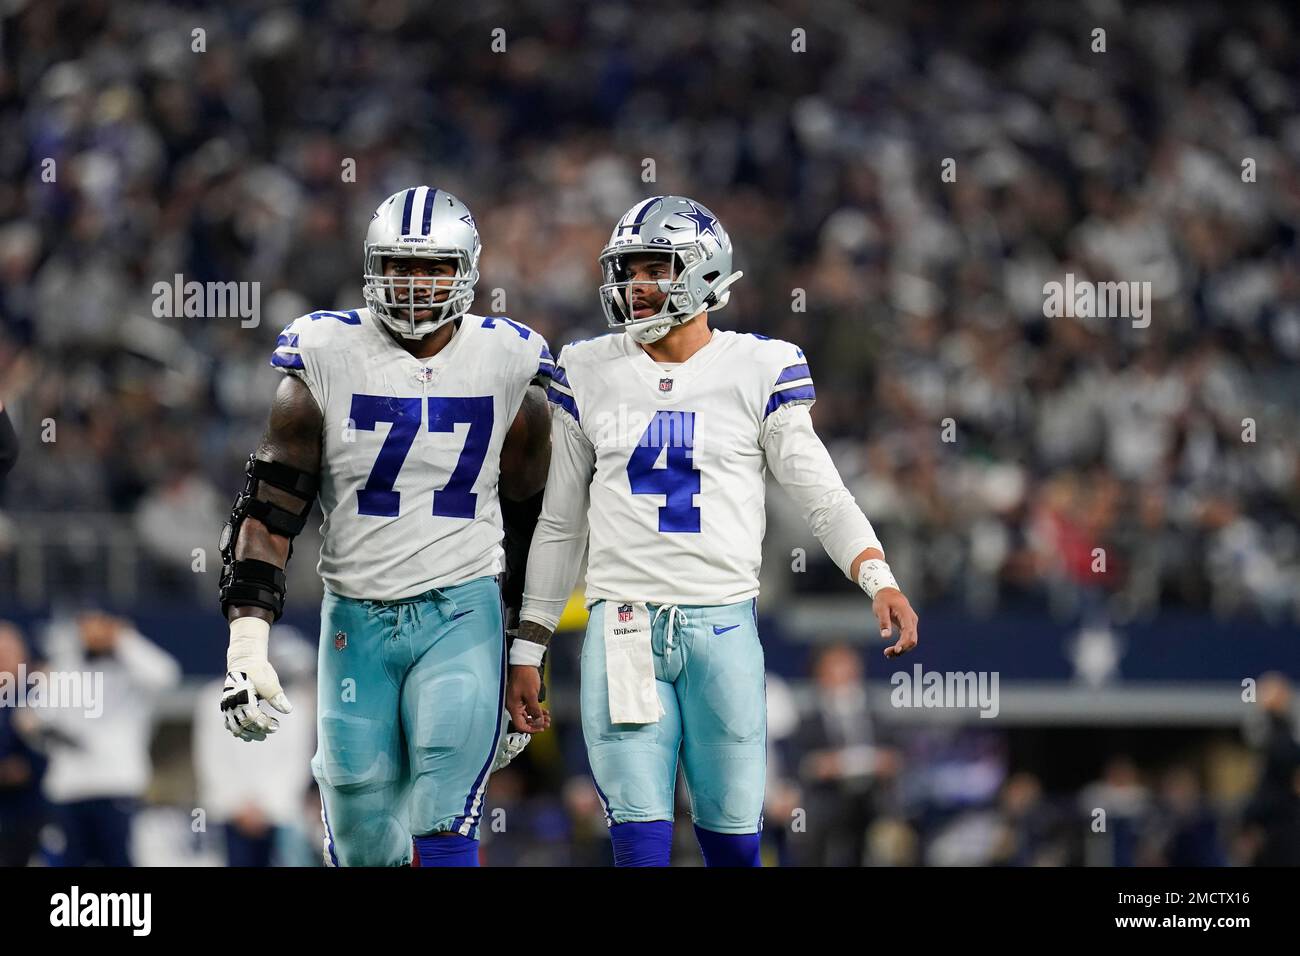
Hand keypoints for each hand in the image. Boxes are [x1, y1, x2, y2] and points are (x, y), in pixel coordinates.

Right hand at [223, 618, 292, 741]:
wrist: (245, 662)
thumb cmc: (259, 671)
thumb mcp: (270, 682)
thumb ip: (277, 697)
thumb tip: (288, 710)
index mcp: (242, 695)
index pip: (252, 716)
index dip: (264, 724)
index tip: (276, 726)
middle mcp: (232, 702)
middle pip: (244, 724)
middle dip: (258, 730)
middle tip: (271, 731)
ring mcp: (228, 705)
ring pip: (235, 726)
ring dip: (248, 733)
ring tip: (261, 736)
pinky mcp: (227, 706)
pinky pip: (229, 722)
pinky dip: (238, 729)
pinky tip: (248, 734)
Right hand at [505, 663, 548, 733]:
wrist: (524, 663)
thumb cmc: (525, 676)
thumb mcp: (532, 694)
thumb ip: (535, 709)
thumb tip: (538, 721)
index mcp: (513, 706)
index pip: (520, 725)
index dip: (531, 729)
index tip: (540, 728)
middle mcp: (513, 706)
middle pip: (524, 721)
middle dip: (536, 723)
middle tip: (547, 723)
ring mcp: (517, 702)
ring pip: (527, 715)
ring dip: (537, 718)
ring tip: (547, 718)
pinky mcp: (521, 698)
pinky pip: (528, 708)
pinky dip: (536, 711)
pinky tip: (544, 711)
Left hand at [874, 587, 918, 657]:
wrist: (888, 592)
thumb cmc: (883, 599)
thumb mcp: (880, 608)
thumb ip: (884, 622)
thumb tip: (885, 636)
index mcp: (906, 614)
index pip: (908, 631)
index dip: (904, 642)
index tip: (896, 650)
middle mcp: (912, 620)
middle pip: (912, 639)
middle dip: (902, 649)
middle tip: (887, 654)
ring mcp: (911, 623)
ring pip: (911, 641)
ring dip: (901, 649)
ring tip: (887, 654)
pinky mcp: (908, 627)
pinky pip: (907, 639)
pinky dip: (901, 646)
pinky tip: (892, 651)